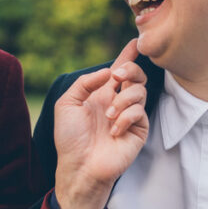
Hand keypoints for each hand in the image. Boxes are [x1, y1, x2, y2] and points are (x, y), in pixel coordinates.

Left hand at [53, 39, 148, 208]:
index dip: (128, 55)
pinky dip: (125, 117)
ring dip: (122, 100)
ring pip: (139, 91)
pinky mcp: (139, 130)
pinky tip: (113, 130)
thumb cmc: (70, 138)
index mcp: (102, 94)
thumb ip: (85, 83)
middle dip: (130, 69)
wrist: (79, 166)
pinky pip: (139, 112)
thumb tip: (107, 72)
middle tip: (117, 76)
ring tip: (108, 116)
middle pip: (136, 75)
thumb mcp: (67, 104)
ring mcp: (130, 116)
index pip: (119, 70)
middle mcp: (118, 102)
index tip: (135, 42)